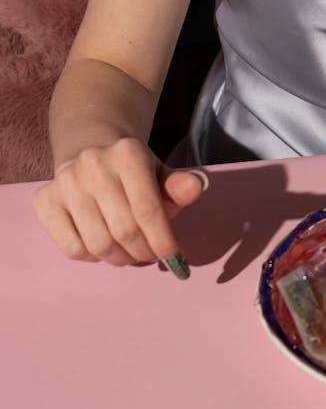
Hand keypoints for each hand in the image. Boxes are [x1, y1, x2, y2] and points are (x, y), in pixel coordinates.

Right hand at [33, 139, 206, 266]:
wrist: (91, 149)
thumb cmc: (133, 170)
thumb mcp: (160, 172)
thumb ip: (178, 185)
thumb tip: (197, 187)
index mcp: (128, 153)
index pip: (148, 209)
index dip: (163, 241)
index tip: (174, 257)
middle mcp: (93, 164)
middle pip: (124, 230)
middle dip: (143, 252)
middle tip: (150, 256)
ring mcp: (65, 182)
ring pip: (98, 244)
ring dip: (120, 259)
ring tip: (130, 254)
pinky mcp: (44, 201)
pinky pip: (71, 249)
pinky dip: (92, 258)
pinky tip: (103, 247)